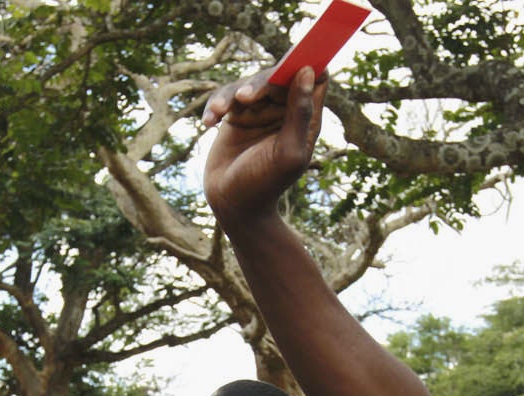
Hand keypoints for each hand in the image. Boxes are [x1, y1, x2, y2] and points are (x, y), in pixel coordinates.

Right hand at [203, 66, 326, 223]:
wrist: (233, 208)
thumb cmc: (265, 185)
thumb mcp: (288, 152)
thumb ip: (300, 113)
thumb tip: (309, 72)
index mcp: (306, 118)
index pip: (314, 77)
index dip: (308, 62)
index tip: (293, 60)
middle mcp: (284, 111)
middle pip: (276, 75)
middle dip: (258, 84)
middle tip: (244, 98)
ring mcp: (258, 112)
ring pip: (246, 84)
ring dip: (230, 96)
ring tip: (219, 113)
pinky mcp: (235, 117)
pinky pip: (225, 98)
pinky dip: (215, 106)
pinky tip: (209, 122)